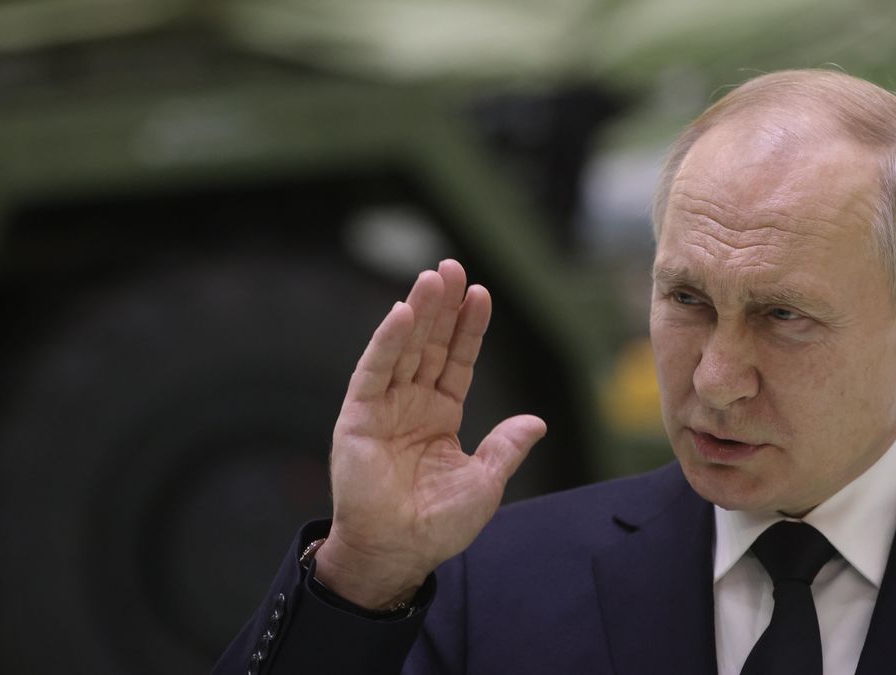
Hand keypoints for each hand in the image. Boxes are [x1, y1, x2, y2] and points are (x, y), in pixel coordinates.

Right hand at [313, 259, 546, 608]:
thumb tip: (537, 421)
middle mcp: (411, 404)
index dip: (468, 329)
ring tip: (433, 275)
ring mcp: (383, 407)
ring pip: (403, 348)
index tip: (481, 293)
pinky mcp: (358, 416)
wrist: (398, 552)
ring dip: (418, 311)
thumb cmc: (438, 525)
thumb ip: (506, 447)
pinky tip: (403, 313)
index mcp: (440, 416)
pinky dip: (387, 342)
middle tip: (452, 266)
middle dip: (442, 306)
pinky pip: (374, 371)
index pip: (457, 361)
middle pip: (429, 345)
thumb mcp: (485, 482)